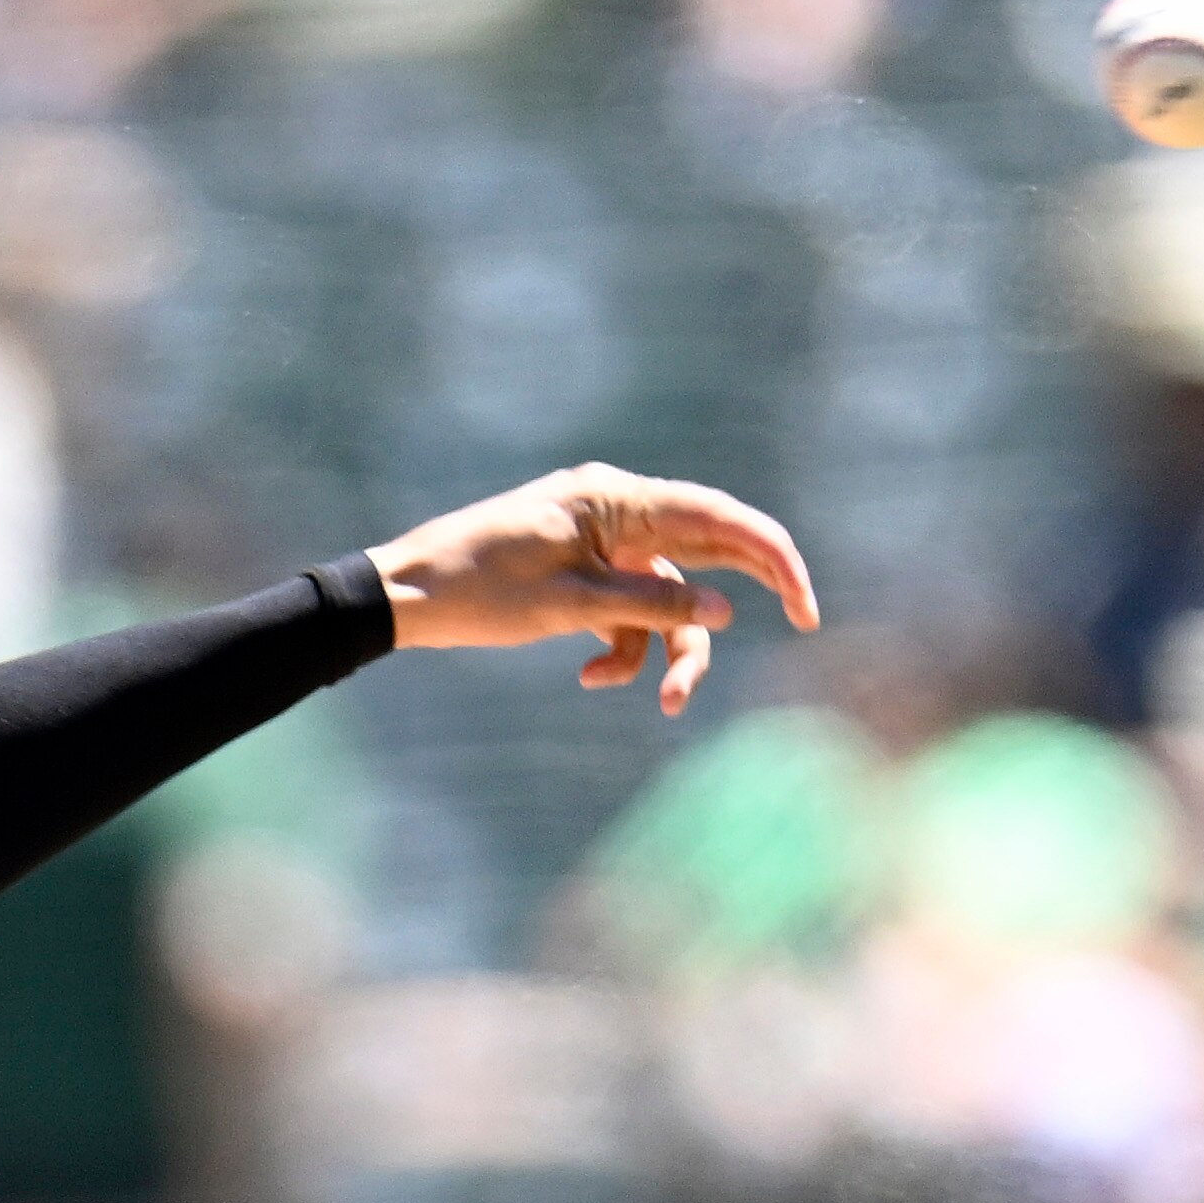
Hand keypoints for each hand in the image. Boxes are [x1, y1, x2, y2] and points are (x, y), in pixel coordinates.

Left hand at [364, 463, 818, 713]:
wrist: (399, 595)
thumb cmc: (474, 590)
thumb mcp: (568, 606)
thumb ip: (649, 608)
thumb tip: (724, 612)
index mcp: (615, 500)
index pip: (718, 518)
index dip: (773, 557)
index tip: (804, 605)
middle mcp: (615, 512)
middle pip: (702, 555)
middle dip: (732, 606)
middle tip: (802, 624)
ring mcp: (598, 544)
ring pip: (663, 597)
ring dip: (664, 650)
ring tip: (658, 702)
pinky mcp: (580, 574)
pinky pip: (624, 610)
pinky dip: (619, 649)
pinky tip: (588, 678)